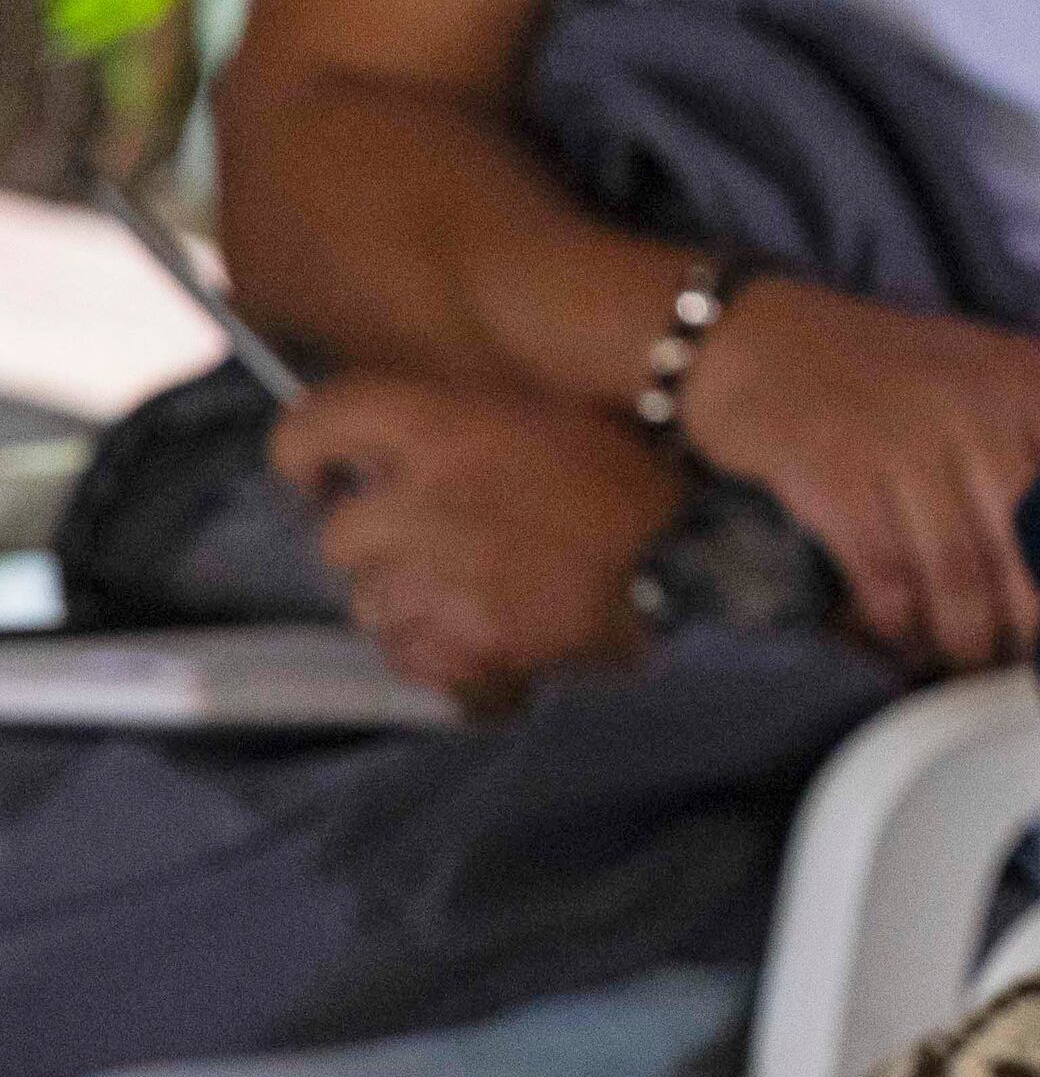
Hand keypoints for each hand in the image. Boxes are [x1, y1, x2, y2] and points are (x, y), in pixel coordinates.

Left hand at [273, 373, 676, 704]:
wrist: (701, 555)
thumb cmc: (625, 478)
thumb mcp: (539, 415)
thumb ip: (454, 426)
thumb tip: (377, 456)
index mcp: (444, 426)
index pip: (316, 425)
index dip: (301, 453)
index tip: (315, 476)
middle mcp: (423, 501)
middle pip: (338, 538)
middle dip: (379, 547)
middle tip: (437, 544)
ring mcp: (441, 582)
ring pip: (371, 607)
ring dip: (410, 605)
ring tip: (478, 595)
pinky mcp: (469, 647)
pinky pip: (412, 662)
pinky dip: (441, 658)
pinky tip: (490, 638)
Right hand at [675, 277, 1039, 669]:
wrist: (758, 342)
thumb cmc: (886, 373)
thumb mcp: (985, 377)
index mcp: (1029, 381)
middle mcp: (977, 406)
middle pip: (1027, 543)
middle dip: (1030, 619)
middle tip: (1028, 658)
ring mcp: (904, 438)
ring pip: (958, 572)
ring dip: (964, 633)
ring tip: (967, 657)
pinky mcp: (836, 474)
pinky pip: (884, 575)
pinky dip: (896, 619)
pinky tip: (901, 633)